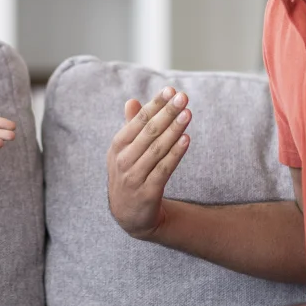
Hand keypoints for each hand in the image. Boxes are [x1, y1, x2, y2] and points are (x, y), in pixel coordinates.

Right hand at [106, 88, 190, 236]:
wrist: (128, 215)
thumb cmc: (129, 175)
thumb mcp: (124, 152)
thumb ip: (131, 127)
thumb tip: (132, 101)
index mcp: (117, 147)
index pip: (138, 121)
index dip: (155, 104)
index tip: (170, 90)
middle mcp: (123, 161)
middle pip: (148, 132)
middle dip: (167, 112)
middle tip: (183, 97)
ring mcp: (134, 177)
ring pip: (157, 149)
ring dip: (174, 129)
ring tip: (188, 113)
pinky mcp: (147, 192)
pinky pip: (164, 169)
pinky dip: (175, 153)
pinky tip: (186, 139)